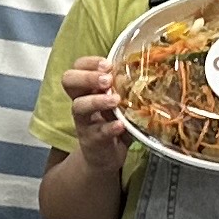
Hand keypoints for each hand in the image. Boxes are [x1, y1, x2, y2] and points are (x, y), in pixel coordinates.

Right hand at [64, 56, 129, 173]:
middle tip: (107, 79)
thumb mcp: (120, 101)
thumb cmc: (114, 122)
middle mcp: (81, 101)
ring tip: (115, 100)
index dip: (89, 63)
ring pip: (79, 106)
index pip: (78, 66)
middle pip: (69, 81)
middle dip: (87, 77)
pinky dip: (109, 127)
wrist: (106, 155)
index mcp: (87, 88)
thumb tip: (149, 69)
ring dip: (97, 100)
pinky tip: (121, 125)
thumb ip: (127, 87)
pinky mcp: (92, 140)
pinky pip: (98, 132)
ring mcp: (84, 121)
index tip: (107, 64)